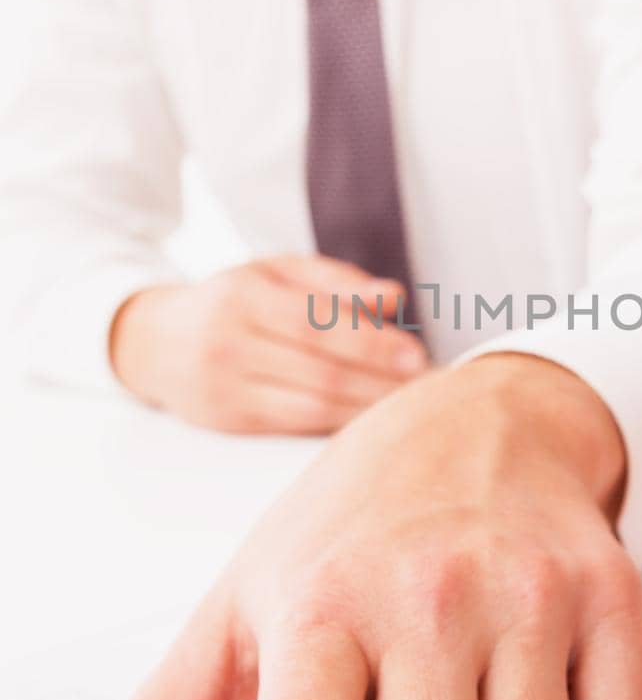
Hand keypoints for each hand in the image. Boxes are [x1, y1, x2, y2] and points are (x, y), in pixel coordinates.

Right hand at [109, 252, 429, 433]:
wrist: (152, 341)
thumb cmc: (230, 301)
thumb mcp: (275, 272)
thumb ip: (336, 282)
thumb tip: (394, 297)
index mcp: (244, 296)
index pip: (319, 325)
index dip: (374, 344)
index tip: (418, 355)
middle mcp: (229, 344)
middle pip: (321, 372)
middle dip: (383, 383)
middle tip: (430, 388)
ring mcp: (225, 388)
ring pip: (312, 407)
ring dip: (369, 410)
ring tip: (411, 406)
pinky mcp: (228, 422)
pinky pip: (296, 427)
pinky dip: (340, 426)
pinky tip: (373, 422)